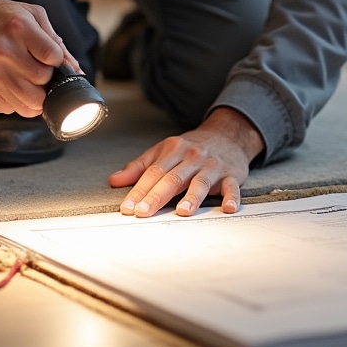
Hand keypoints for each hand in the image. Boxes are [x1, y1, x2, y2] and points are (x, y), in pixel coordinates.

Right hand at [0, 0, 78, 116]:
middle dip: (45, 78)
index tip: (48, 57)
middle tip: (35, 67)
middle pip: (44, 83)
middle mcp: (2, 52)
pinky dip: (15, 99)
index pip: (53, 59)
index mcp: (18, 28)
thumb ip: (55, 42)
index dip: (56, 60)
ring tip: (24, 77)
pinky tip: (7, 81)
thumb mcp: (29, 15)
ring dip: (34, 94)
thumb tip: (75, 70)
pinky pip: (11, 109)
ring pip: (31, 104)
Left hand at [108, 107, 263, 217]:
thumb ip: (140, 167)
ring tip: (182, 212)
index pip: (153, 172)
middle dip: (157, 196)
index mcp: (173, 150)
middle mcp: (192, 157)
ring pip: (200, 182)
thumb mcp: (164, 151)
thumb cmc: (192, 147)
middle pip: (172, 178)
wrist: (227, 134)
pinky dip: (231, 197)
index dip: (139, 191)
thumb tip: (114, 181)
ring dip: (192, 198)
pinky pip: (231, 187)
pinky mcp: (231, 175)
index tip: (127, 208)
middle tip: (143, 212)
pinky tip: (228, 208)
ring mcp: (212, 166)